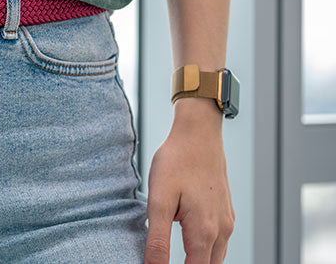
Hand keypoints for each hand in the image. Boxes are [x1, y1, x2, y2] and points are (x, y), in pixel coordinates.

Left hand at [144, 97, 235, 263]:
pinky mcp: (226, 211)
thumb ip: (158, 238)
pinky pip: (219, 241)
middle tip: (163, 261)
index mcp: (204, 231)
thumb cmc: (176, 161)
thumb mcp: (159, 200)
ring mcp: (226, 220)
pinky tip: (191, 243)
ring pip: (216, 256)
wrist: (198, 133)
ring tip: (177, 257)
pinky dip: (206, 249)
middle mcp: (221, 230)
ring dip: (199, 261)